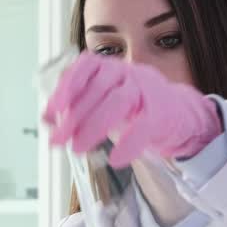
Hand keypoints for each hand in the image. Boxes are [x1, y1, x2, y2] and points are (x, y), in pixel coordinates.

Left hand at [43, 53, 221, 167]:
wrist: (179, 113)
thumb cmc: (134, 107)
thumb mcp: (105, 100)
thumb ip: (78, 106)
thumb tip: (47, 119)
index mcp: (111, 67)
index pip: (87, 66)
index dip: (68, 86)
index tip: (51, 110)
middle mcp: (128, 73)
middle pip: (99, 87)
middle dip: (75, 115)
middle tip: (58, 140)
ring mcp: (147, 90)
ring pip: (119, 102)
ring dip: (94, 126)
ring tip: (78, 148)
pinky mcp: (163, 112)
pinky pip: (144, 125)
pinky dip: (129, 144)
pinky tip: (115, 159)